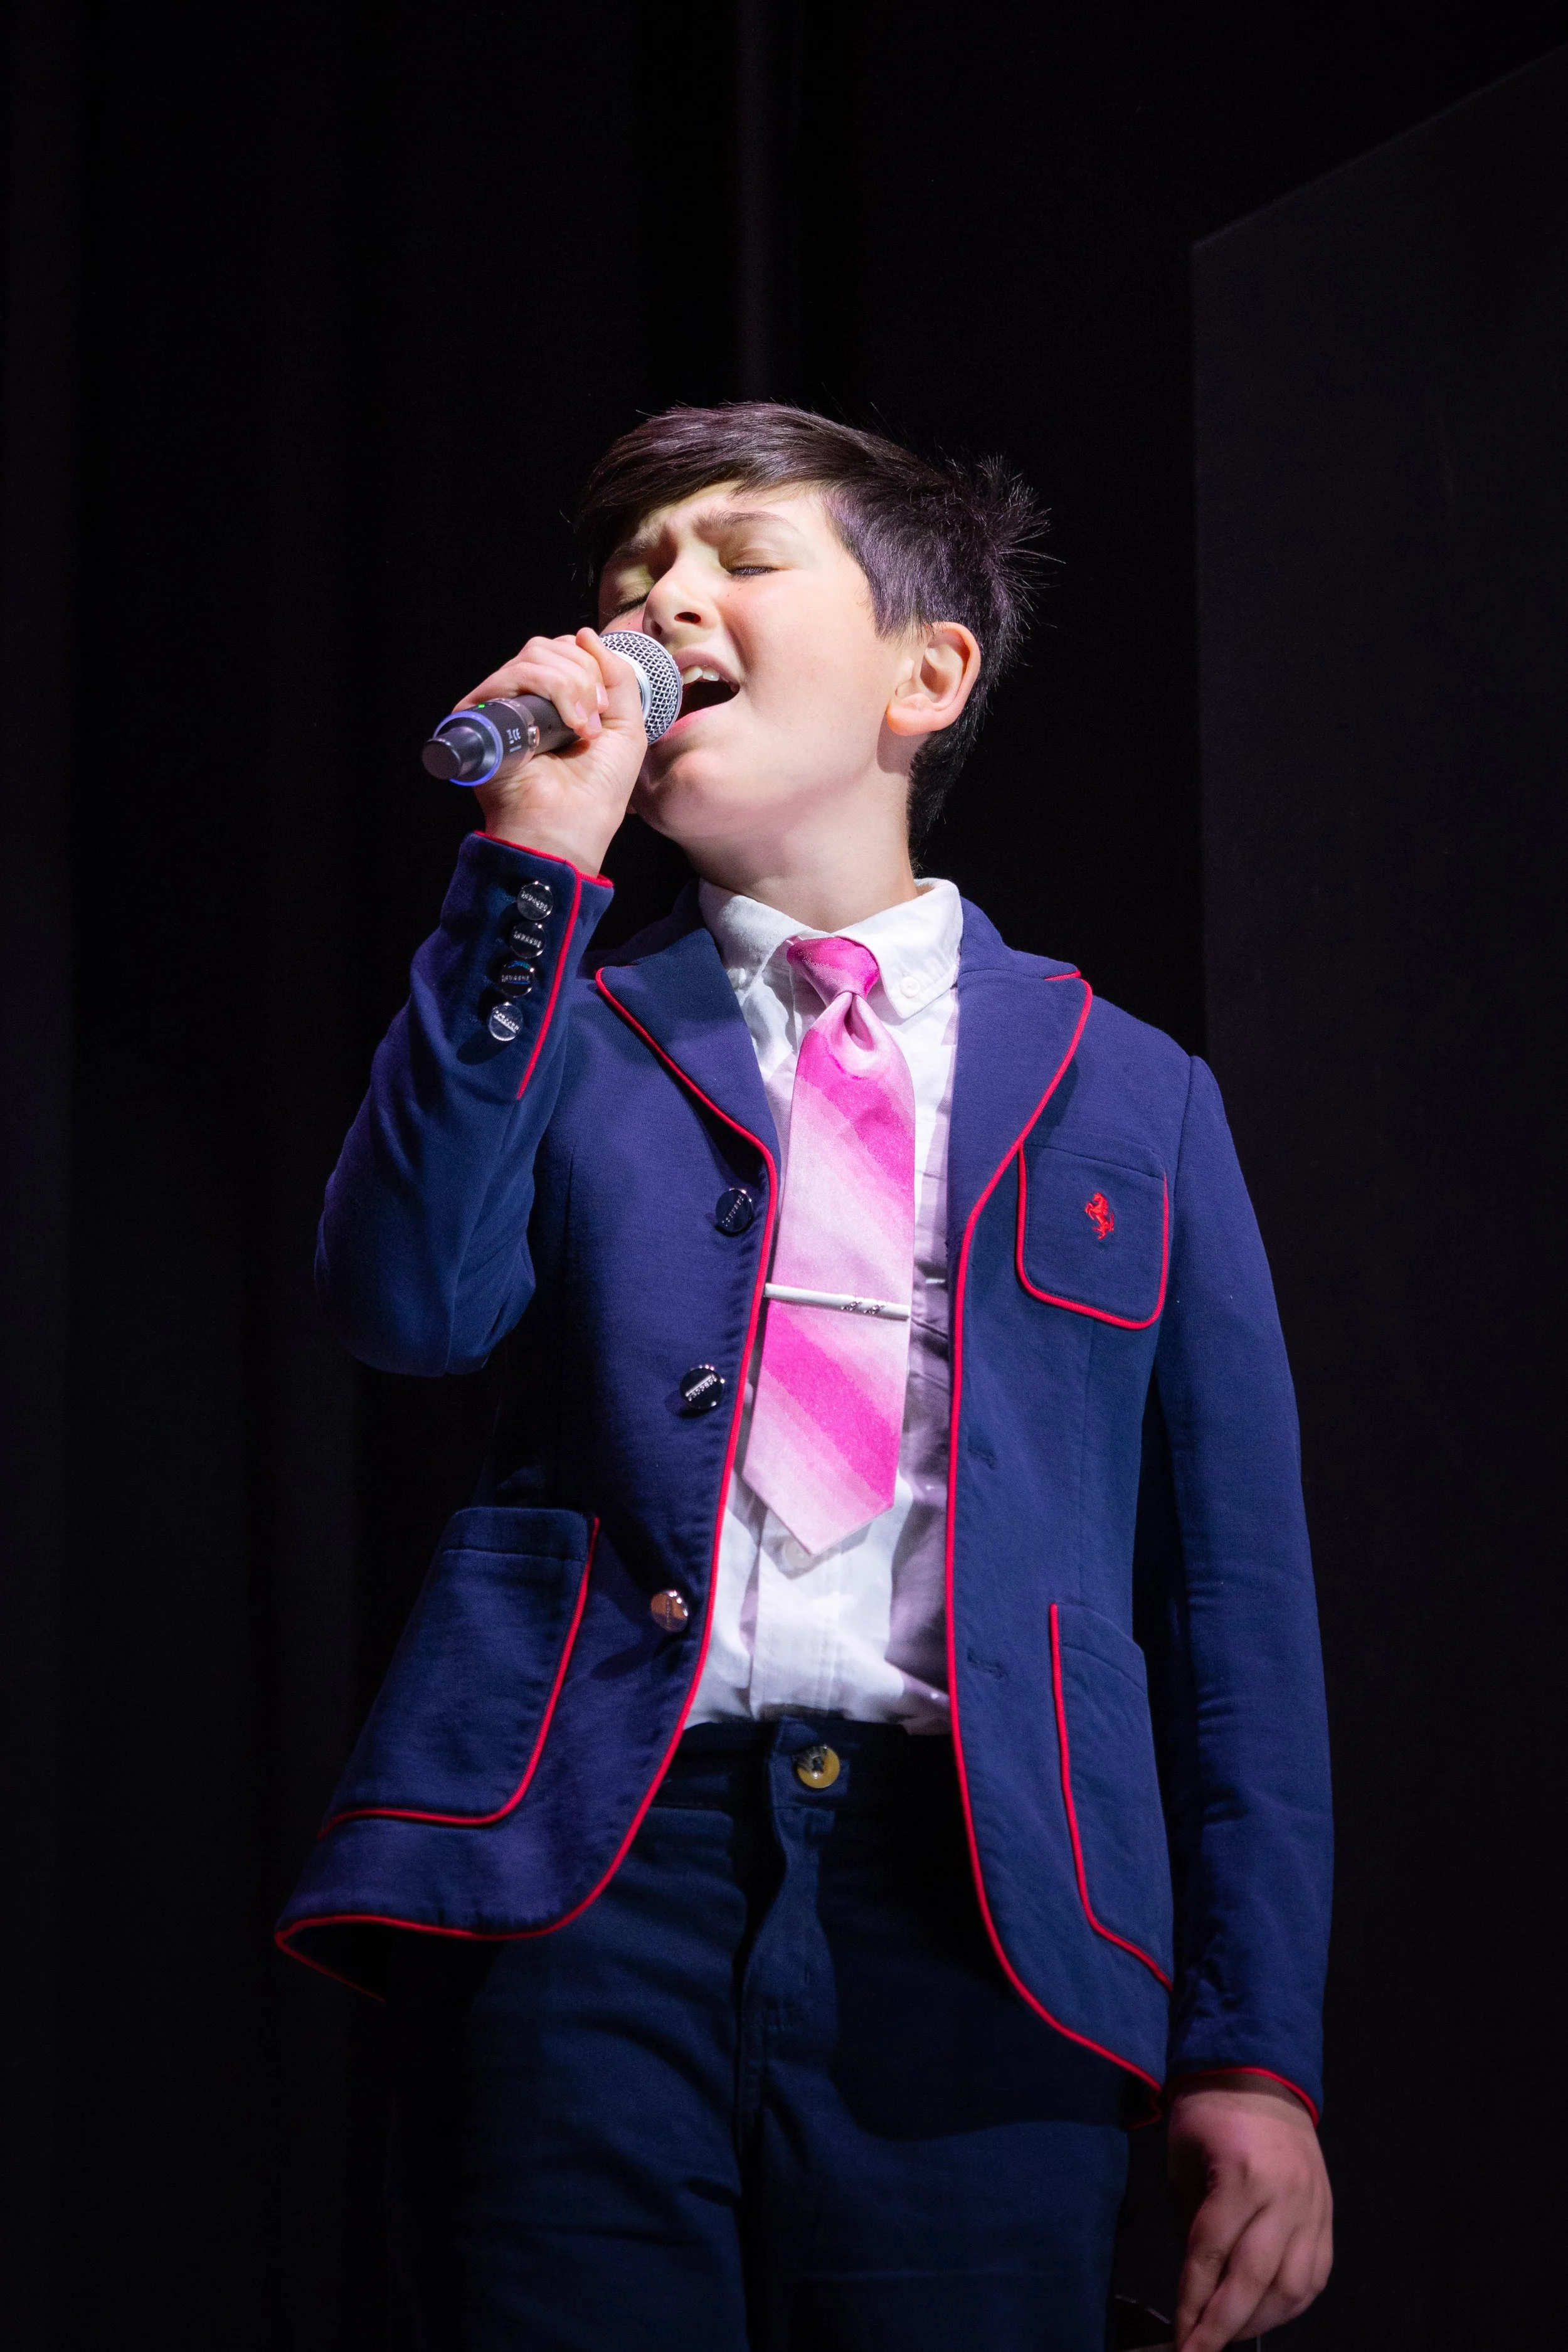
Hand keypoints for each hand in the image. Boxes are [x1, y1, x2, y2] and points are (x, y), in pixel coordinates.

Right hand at [461, 627, 648, 873]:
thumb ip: (617, 677)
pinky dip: (549, 690)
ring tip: (582, 728)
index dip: (590, 666)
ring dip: (570, 686)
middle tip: (594, 720)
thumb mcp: (627, 727)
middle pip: (549, 646)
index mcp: (554, 702)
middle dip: (583, 675)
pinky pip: (514, 675)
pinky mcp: (481, 716)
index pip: (565, 650)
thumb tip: (584, 634)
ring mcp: (502, 707)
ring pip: (534, 656)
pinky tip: (565, 727)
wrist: (570, 827)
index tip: (604, 708)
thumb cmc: (597, 792)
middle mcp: (525, 701)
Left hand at [1168, 2075, 1332, 2347]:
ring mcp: (1312, 2208)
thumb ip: (1188, 2219)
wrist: (1263, 2074)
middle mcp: (1283, 2196)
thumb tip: (1196, 2282)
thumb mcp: (1181, 2157)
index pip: (1211, 2252)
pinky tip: (1266, 2313)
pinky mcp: (1328, 2215)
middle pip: (1254, 2279)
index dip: (1192, 2300)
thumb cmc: (1209, 2112)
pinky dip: (1290, 2303)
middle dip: (1223, 2326)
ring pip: (1292, 2286)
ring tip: (1228, 2335)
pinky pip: (1315, 2276)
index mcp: (1239, 2175)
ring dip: (1259, 2320)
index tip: (1179, 2336)